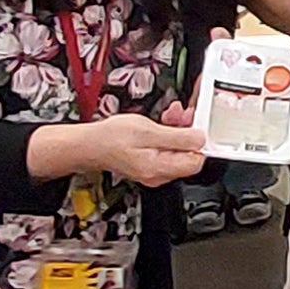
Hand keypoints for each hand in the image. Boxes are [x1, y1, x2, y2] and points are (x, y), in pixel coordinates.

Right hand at [83, 113, 207, 187]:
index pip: (196, 162)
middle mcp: (159, 173)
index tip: (196, 125)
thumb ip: (178, 137)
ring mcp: (153, 169)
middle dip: (187, 132)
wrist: (88, 144)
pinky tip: (162, 123)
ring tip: (171, 115)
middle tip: (182, 115)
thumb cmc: (110, 138)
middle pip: (187, 155)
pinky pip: (166, 150)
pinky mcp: (148, 163)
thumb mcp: (148, 131)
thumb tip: (200, 139)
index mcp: (160, 168)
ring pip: (177, 150)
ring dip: (177, 130)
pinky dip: (167, 135)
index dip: (199, 141)